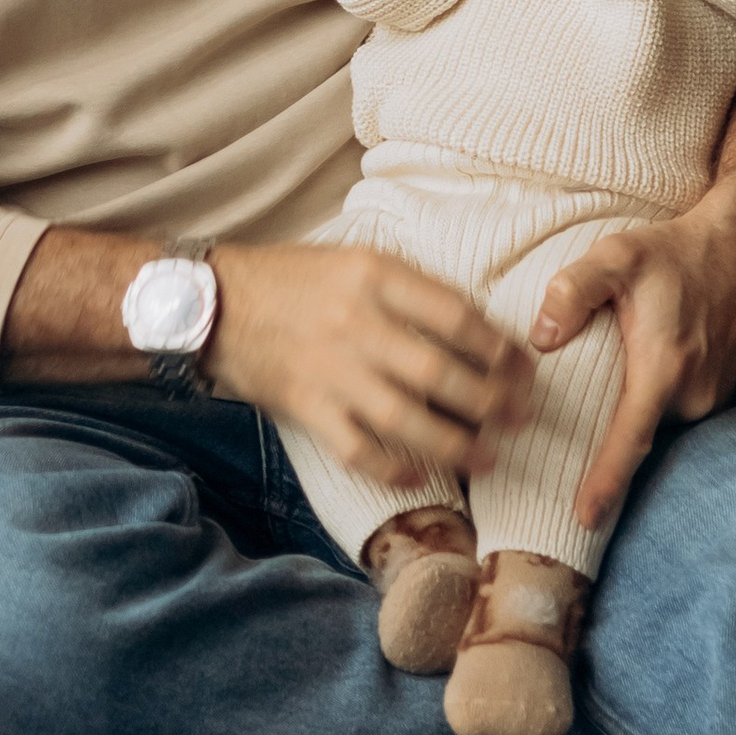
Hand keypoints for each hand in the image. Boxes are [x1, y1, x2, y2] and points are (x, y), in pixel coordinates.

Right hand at [204, 242, 528, 485]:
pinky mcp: (307, 408)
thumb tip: (479, 328)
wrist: (212, 304)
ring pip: (408, 419)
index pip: (457, 314)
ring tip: (489, 458)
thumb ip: (409, 288)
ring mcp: (331, 370)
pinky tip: (421, 476)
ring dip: (457, 445)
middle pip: (441, 372)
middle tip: (520, 417)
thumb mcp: (354, 258)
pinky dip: (395, 469)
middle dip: (492, 402)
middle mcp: (356, 322)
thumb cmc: (292, 279)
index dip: (500, 347)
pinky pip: (361, 450)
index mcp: (374, 275)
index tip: (523, 367)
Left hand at [530, 181, 735, 531]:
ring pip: (654, 421)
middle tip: (559, 447)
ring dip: (627, 417)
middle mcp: (693, 393)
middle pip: (635, 433)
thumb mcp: (616, 257)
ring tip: (592, 404)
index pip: (629, 441)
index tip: (584, 519)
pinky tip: (629, 381)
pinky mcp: (718, 391)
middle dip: (602, 443)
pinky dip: (649, 404)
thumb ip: (573, 291)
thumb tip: (540, 338)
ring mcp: (711, 395)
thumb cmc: (674, 251)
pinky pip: (673, 410)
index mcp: (664, 369)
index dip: (605, 483)